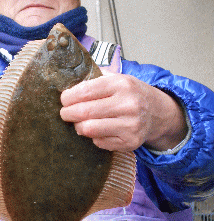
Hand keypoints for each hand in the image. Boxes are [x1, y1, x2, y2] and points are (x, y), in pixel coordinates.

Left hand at [60, 71, 187, 151]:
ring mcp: (130, 125)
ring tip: (79, 122)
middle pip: (84, 112)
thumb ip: (94, 79)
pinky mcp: (130, 142)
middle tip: (65, 113)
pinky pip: (98, 142)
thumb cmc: (130, 94)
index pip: (85, 91)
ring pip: (88, 129)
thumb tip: (67, 85)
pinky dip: (93, 136)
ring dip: (78, 126)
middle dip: (68, 113)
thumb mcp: (117, 79)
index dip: (68, 97)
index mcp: (122, 84)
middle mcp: (128, 104)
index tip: (63, 99)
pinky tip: (98, 130)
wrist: (157, 112)